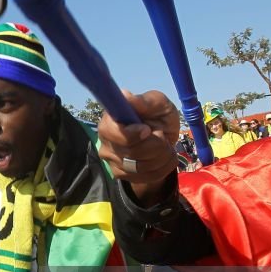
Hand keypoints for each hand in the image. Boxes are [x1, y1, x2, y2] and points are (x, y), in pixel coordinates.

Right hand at [98, 90, 180, 204]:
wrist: (165, 139)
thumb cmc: (159, 116)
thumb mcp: (159, 103)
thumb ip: (145, 101)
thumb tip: (125, 95)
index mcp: (110, 120)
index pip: (110, 131)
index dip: (130, 134)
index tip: (148, 130)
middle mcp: (105, 140)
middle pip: (130, 152)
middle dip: (155, 145)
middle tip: (162, 135)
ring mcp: (111, 160)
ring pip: (140, 167)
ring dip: (161, 156)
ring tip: (164, 145)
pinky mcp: (120, 174)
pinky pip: (146, 177)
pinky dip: (162, 167)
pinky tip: (162, 157)